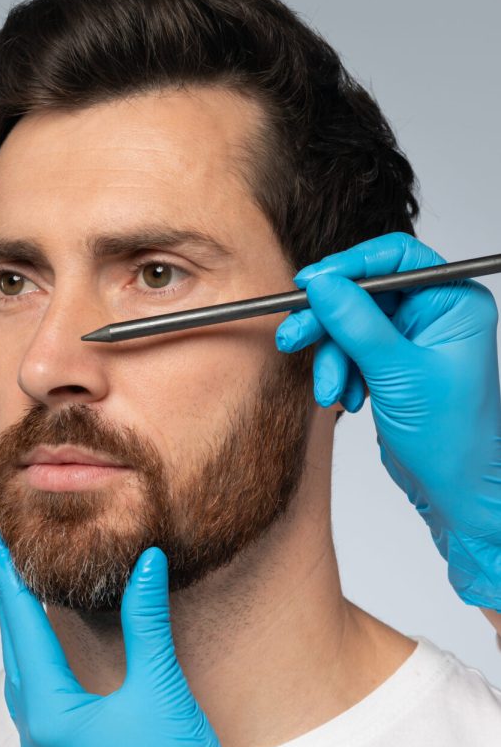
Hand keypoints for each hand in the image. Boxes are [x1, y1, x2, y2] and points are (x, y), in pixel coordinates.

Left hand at [0, 527, 319, 746]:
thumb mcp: (161, 686)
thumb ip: (146, 621)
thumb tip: (146, 563)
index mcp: (50, 716)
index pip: (22, 628)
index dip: (7, 579)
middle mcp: (36, 738)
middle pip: (15, 652)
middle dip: (10, 601)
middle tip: (2, 556)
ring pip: (22, 681)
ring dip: (22, 636)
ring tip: (21, 596)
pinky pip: (36, 706)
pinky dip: (37, 669)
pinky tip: (49, 654)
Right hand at [275, 232, 500, 610]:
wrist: (453, 488)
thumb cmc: (450, 436)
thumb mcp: (398, 373)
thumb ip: (357, 324)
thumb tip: (323, 284)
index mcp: (452, 302)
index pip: (395, 258)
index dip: (348, 267)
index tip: (309, 284)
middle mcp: (433, 313)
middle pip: (363, 293)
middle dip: (328, 322)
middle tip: (293, 337)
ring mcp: (411, 338)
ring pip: (350, 325)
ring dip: (332, 358)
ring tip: (331, 391)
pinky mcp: (391, 363)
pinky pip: (350, 351)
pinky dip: (340, 374)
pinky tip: (348, 401)